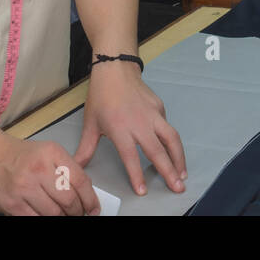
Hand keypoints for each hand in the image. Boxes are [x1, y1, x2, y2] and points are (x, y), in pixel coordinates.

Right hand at [0, 134, 99, 215]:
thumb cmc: (21, 156)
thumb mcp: (49, 151)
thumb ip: (68, 168)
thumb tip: (86, 193)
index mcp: (51, 153)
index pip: (80, 180)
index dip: (90, 199)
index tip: (93, 207)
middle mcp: (38, 169)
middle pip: (69, 200)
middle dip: (77, 211)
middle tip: (78, 213)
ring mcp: (24, 188)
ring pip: (54, 214)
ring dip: (62, 217)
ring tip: (63, 214)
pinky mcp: (12, 205)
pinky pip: (36, 220)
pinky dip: (45, 219)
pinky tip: (47, 215)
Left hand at [75, 61, 186, 196]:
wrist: (115, 69)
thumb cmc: (101, 96)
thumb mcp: (90, 123)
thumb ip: (86, 148)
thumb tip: (77, 166)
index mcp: (120, 128)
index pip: (131, 156)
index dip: (137, 174)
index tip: (144, 191)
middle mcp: (139, 123)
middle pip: (157, 151)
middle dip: (169, 171)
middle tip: (178, 188)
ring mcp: (152, 114)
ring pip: (171, 138)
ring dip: (179, 157)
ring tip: (183, 174)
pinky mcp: (159, 107)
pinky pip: (167, 126)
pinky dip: (171, 140)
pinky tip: (172, 150)